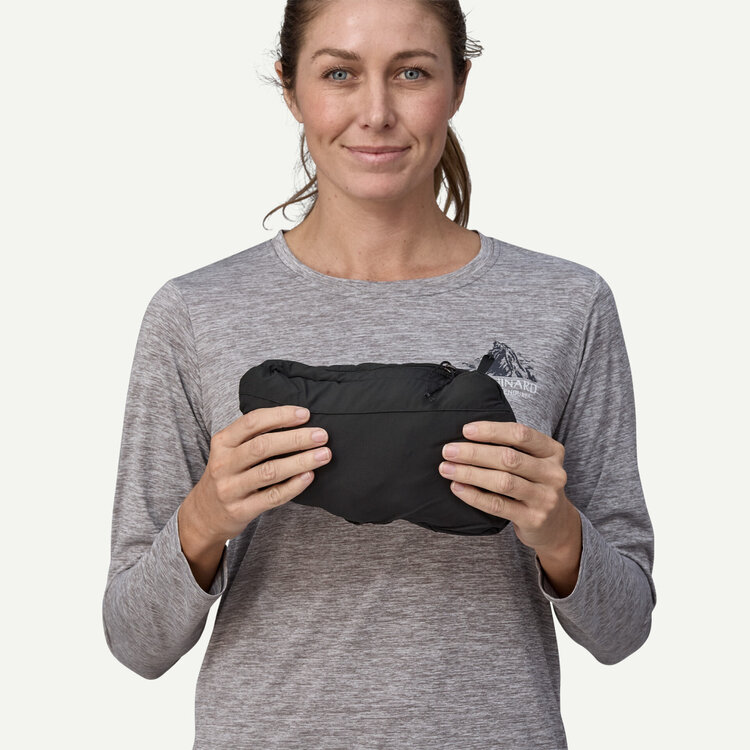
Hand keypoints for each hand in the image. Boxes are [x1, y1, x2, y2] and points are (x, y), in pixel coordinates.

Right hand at [181, 405, 331, 545]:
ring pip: (270, 472)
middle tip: (322, 435)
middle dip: (295, 438)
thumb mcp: (230, 451)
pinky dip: (293, 486)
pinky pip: (272, 497)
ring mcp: (230, 488)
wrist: (204, 515)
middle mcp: (223, 464)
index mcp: (222, 442)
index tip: (305, 414)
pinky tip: (309, 476)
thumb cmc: (227, 475)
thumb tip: (298, 421)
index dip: (280, 416)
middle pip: (263, 446)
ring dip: (300, 461)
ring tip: (323, 455)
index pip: (252, 422)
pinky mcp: (240, 510)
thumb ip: (254, 436)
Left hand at [438, 421, 581, 595]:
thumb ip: (512, 447)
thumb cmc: (533, 484)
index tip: (466, 430)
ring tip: (447, 469)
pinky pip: (498, 505)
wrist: (555, 525)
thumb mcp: (533, 461)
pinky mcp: (533, 519)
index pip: (520, 434)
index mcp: (552, 451)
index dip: (491, 430)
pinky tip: (457, 488)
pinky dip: (474, 496)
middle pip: (509, 458)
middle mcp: (553, 473)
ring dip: (470, 473)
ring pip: (503, 482)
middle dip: (474, 453)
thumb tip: (466, 435)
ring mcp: (545, 498)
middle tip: (448, 451)